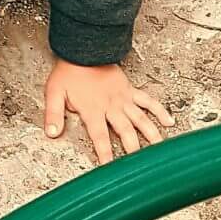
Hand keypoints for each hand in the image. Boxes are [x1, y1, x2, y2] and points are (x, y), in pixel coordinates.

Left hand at [44, 58, 173, 164]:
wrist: (85, 50)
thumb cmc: (69, 72)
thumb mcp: (54, 93)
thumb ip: (54, 114)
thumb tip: (51, 133)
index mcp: (93, 110)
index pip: (100, 137)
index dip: (105, 153)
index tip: (110, 168)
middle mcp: (111, 106)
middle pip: (125, 131)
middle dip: (132, 149)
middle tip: (140, 165)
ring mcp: (123, 98)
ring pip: (141, 119)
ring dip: (151, 134)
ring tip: (160, 148)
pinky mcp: (130, 90)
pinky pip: (148, 101)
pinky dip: (159, 111)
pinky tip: (169, 121)